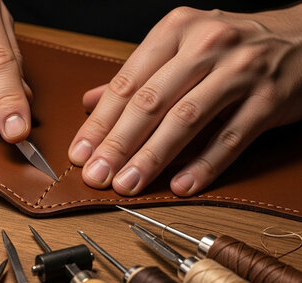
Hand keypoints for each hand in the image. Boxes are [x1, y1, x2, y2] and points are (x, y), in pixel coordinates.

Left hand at [69, 6, 301, 195]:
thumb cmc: (233, 45)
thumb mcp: (180, 48)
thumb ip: (136, 76)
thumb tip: (90, 101)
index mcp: (176, 31)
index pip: (126, 83)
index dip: (100, 123)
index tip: (80, 153)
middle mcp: (205, 45)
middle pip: (150, 102)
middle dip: (117, 144)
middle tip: (96, 175)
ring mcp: (240, 71)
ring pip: (185, 120)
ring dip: (152, 158)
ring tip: (128, 184)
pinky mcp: (268, 99)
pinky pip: (231, 138)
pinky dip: (204, 165)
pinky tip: (180, 185)